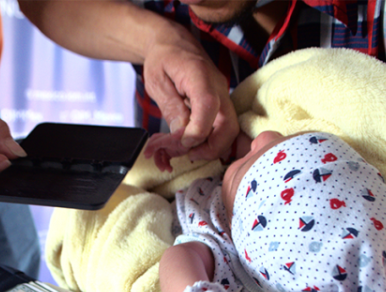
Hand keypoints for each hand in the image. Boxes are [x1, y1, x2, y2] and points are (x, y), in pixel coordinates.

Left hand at [141, 33, 238, 162]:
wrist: (173, 43)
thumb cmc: (163, 58)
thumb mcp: (157, 81)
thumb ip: (171, 107)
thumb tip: (181, 134)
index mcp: (200, 76)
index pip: (209, 107)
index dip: (196, 132)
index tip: (180, 142)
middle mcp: (218, 88)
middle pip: (229, 127)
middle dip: (210, 149)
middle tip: (186, 155)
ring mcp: (222, 97)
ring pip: (227, 132)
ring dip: (206, 148)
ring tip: (180, 152)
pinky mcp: (219, 105)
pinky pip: (219, 128)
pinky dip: (204, 142)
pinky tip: (185, 146)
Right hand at [145, 127, 186, 171]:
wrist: (193, 142)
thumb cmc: (188, 137)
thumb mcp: (182, 137)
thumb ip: (179, 135)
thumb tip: (176, 133)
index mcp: (166, 137)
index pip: (155, 141)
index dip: (150, 147)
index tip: (146, 155)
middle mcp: (164, 142)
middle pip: (155, 150)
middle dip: (156, 159)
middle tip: (158, 167)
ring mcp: (166, 148)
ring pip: (159, 157)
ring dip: (161, 164)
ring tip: (167, 169)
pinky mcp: (169, 153)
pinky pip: (164, 160)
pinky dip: (166, 165)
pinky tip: (170, 169)